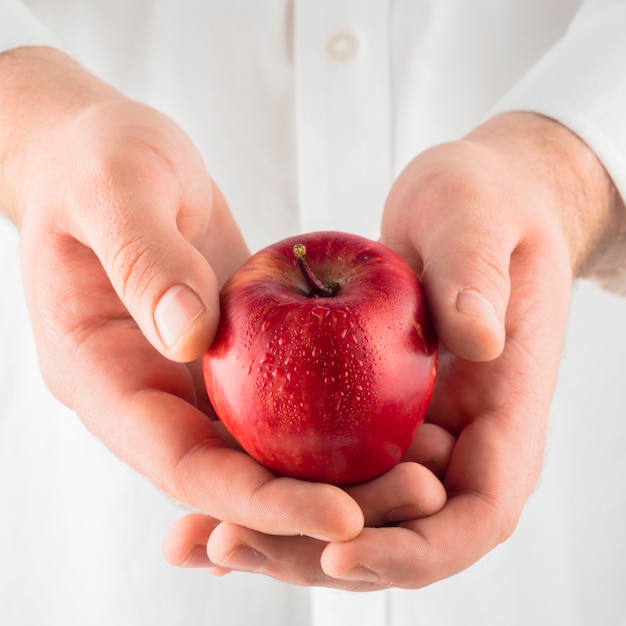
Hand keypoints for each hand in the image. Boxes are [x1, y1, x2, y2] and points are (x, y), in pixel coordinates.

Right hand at [0, 47, 364, 547]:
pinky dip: (332, 419)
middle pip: (234, 478)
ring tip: (422, 472)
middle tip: (414, 496)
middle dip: (317, 501)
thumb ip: (144, 259)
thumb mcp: (114, 191)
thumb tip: (192, 339)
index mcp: (99, 376)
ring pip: (264, 448)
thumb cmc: (96, 162)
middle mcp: (147, 395)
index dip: (258, 502)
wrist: (105, 156)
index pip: (182, 466)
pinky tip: (395, 420)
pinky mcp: (227, 352)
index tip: (342, 515)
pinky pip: (279, 398)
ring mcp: (189, 378)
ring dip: (339, 469)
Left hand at [162, 112, 622, 588]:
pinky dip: (282, 484)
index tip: (340, 553)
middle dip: (325, 554)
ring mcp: (418, 421)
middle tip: (232, 546)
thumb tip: (480, 339)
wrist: (472, 203)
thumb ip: (478, 272)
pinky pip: (335, 461)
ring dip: (290, 532)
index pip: (477, 512)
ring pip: (361, 507)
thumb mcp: (477, 217)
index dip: (415, 550)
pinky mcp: (378, 404)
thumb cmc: (482, 202)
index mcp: (505, 404)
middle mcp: (462, 431)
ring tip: (209, 540)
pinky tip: (219, 497)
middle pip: (405, 531)